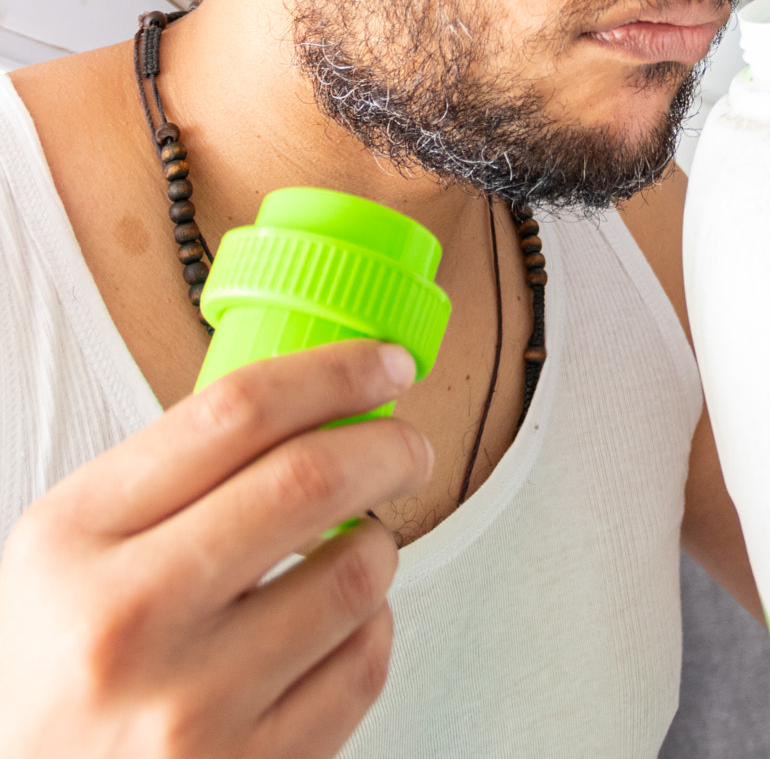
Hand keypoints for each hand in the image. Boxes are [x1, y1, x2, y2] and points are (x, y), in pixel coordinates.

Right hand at [0, 339, 431, 758]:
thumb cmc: (57, 667)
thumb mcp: (72, 548)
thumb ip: (172, 472)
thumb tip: (313, 401)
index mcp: (78, 537)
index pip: (235, 412)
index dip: (333, 373)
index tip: (385, 365)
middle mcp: (130, 619)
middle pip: (308, 480)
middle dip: (388, 446)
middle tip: (408, 446)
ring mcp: (191, 707)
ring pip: (353, 576)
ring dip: (378, 546)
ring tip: (356, 548)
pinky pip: (362, 667)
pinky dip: (370, 627)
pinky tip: (338, 625)